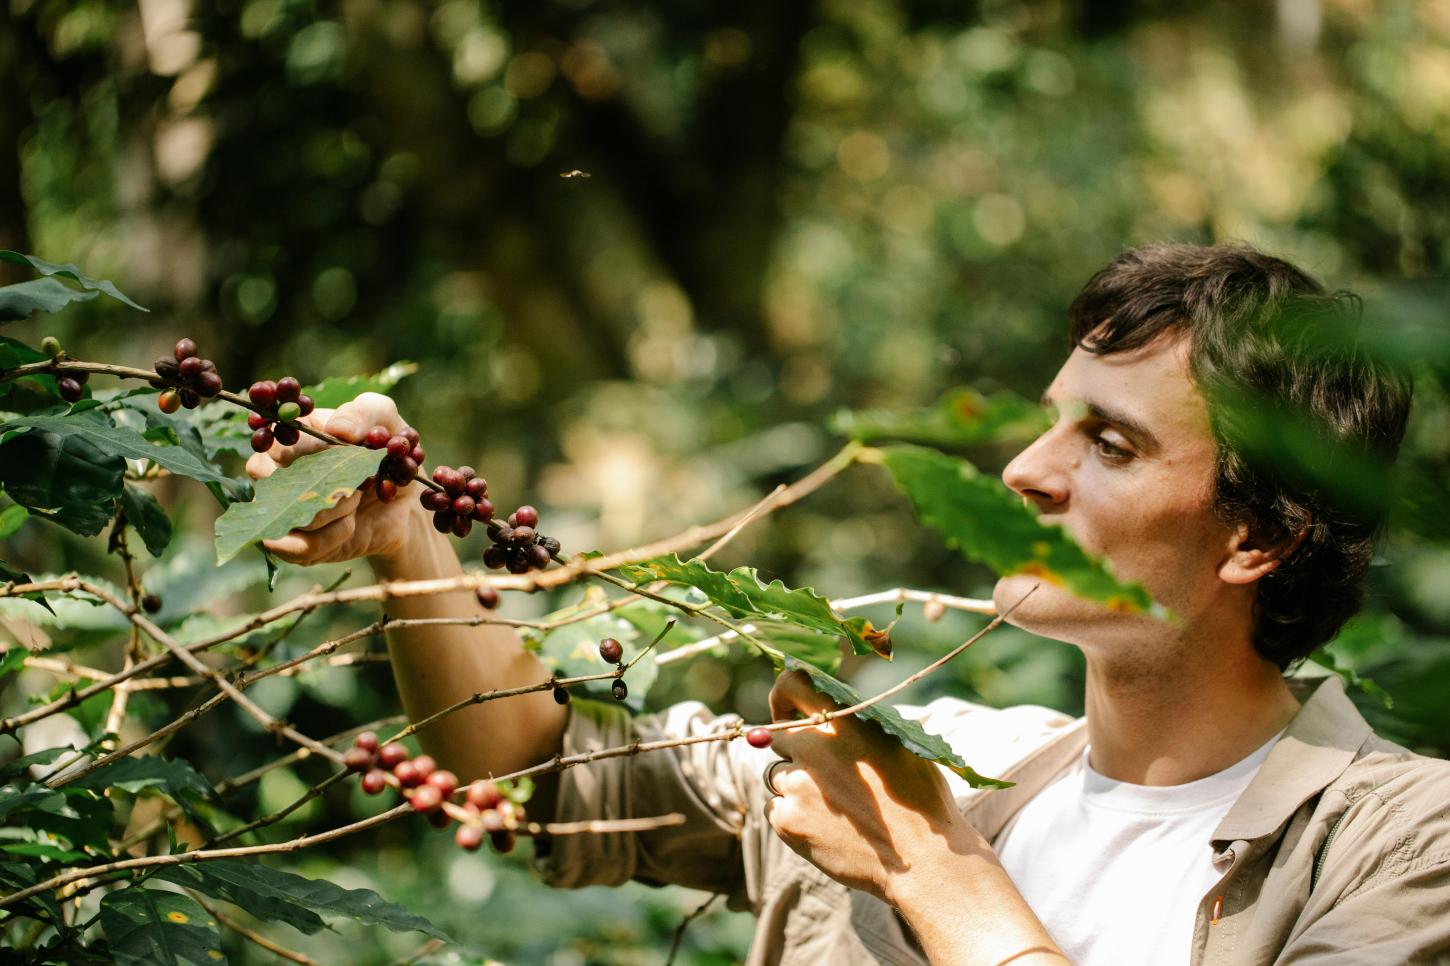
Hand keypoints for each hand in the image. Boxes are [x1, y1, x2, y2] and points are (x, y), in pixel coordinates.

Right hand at [244, 392, 426, 564]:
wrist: (405, 504)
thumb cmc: (387, 454)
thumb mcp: (386, 421)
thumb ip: (365, 412)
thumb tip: (337, 430)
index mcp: (289, 437)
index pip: (274, 441)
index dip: (308, 450)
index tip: (343, 451)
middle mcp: (276, 473)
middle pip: (273, 480)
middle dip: (325, 481)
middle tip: (358, 479)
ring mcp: (282, 511)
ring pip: (287, 515)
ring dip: (333, 509)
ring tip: (357, 500)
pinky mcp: (296, 544)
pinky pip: (300, 547)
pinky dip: (333, 536)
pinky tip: (351, 525)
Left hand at [764, 670, 975, 904]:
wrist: (924, 860)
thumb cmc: (920, 801)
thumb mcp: (898, 744)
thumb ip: (857, 727)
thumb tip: (830, 717)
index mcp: (845, 721)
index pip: (793, 685)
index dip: (782, 697)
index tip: (784, 711)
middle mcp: (814, 746)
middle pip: (780, 738)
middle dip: (797, 754)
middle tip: (826, 779)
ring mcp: (797, 784)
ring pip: (780, 778)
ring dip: (799, 790)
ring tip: (840, 812)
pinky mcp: (788, 820)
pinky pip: (777, 811)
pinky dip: (796, 820)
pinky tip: (830, 832)